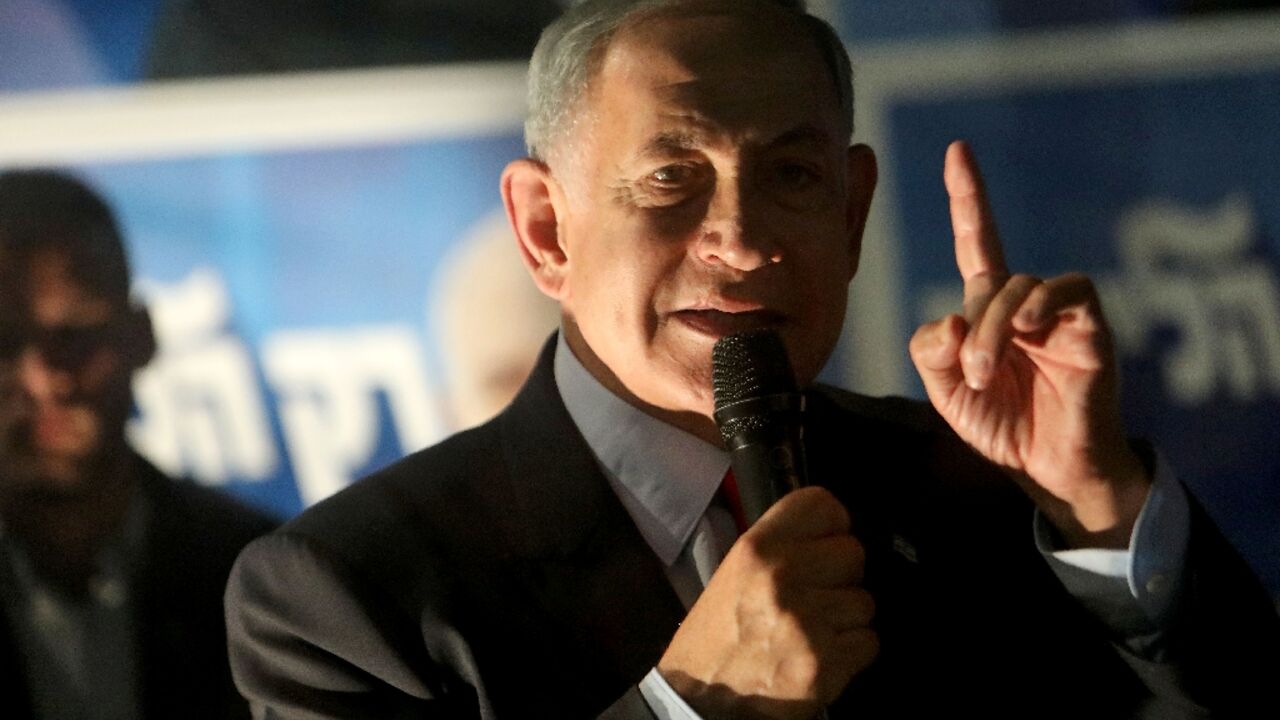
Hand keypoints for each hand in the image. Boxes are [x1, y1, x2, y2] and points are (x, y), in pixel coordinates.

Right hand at [657, 487, 876, 719]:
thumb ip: (781, 546)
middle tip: (815, 596)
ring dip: (845, 619)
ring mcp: (806, 622)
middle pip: (853, 552)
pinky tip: (820, 655)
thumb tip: (832, 532)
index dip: (831, 525)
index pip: (823, 505)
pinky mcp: (825, 664)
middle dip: (841, 576)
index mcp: (756, 548)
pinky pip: (868, 641)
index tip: (824, 544)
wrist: (701, 698)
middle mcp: (782, 577)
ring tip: (812, 631)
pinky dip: (851, 652)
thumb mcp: (734, 572)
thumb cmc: (718, 634)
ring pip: (864, 601)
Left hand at [908, 141, 1149, 548]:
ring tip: (986, 371)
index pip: (978, 242)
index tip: (957, 150)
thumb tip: (949, 316)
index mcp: (988, 311)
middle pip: (985, 285)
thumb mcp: (945, 392)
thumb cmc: (1001, 425)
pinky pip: (1068, 289)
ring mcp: (1058, 312)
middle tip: (970, 374)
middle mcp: (1024, 302)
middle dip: (971, 330)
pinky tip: (1030, 329)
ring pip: (1017, 288)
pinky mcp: (1090, 325)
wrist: (1050, 467)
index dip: (968, 198)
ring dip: (993, 329)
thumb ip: (929, 351)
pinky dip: (1040, 304)